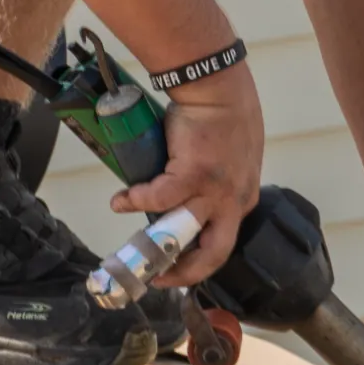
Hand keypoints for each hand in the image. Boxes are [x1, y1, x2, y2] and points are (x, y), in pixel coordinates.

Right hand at [111, 64, 264, 281]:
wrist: (219, 87)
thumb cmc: (223, 115)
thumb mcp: (230, 159)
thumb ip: (215, 181)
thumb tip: (181, 194)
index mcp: (242, 198)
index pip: (224, 242)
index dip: (198, 259)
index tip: (175, 265)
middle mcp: (234, 201)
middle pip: (213, 254)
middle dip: (184, 272)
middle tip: (158, 277)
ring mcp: (215, 191)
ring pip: (182, 232)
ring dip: (154, 241)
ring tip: (132, 242)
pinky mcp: (193, 174)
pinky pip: (159, 198)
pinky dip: (136, 201)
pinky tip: (121, 200)